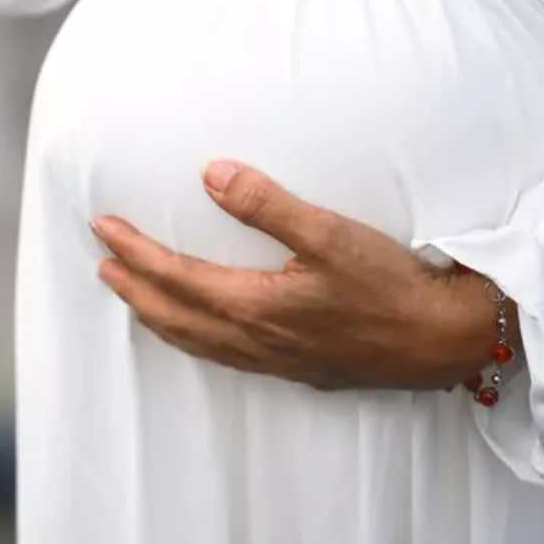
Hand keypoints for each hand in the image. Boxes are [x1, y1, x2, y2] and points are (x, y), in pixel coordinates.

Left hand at [91, 159, 517, 390]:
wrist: (441, 341)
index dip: (134, 253)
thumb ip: (267, 205)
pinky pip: (222, 357)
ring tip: (133, 299)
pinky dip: (192, 340)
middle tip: (103, 265)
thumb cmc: (390, 286)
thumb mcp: (330, 234)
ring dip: (157, 317)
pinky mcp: (295, 368)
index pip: (175, 277)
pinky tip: (198, 332)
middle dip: (133, 289)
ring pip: (195, 342)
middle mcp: (255, 340)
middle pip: (173, 316)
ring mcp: (273, 360)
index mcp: (255, 306)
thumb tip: (211, 174)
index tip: (103, 228)